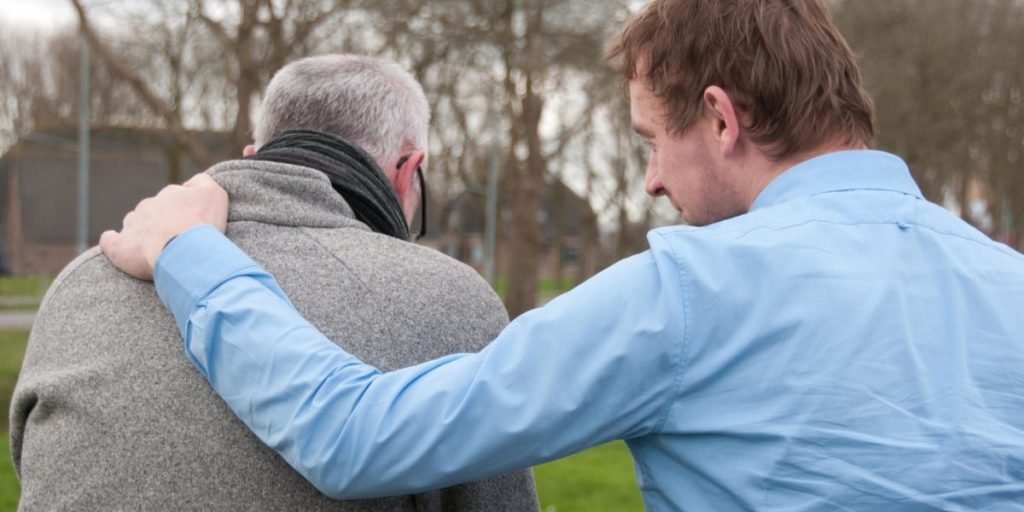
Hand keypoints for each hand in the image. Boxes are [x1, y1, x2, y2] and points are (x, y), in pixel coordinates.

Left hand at [100, 174, 227, 280]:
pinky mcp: (119, 247)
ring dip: (141, 233)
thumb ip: (202, 182)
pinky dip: (112, 242)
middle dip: (161, 222)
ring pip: (133, 224)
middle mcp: (148, 206)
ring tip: (154, 249)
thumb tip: (191, 183)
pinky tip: (115, 243)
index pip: (173, 196)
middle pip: (152, 211)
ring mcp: (132, 225)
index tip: (190, 224)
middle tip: (176, 240)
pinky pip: (110, 241)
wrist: (182, 251)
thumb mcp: (214, 195)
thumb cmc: (200, 224)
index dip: (182, 210)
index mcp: (170, 194)